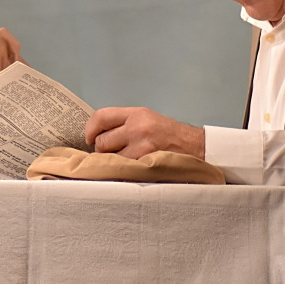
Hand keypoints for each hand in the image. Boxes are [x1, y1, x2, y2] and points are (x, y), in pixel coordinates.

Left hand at [84, 106, 204, 160]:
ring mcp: (142, 145)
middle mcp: (137, 126)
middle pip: (102, 140)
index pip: (101, 116)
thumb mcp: (147, 120)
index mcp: (136, 113)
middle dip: (102, 150)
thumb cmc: (169, 135)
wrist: (196, 147)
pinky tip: (131, 169)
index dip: (89, 129)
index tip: (88, 138)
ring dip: (113, 162)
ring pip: (110, 157)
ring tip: (124, 161)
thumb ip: (124, 124)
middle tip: (111, 153)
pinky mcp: (147, 161)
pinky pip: (123, 168)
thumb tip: (97, 135)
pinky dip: (123, 170)